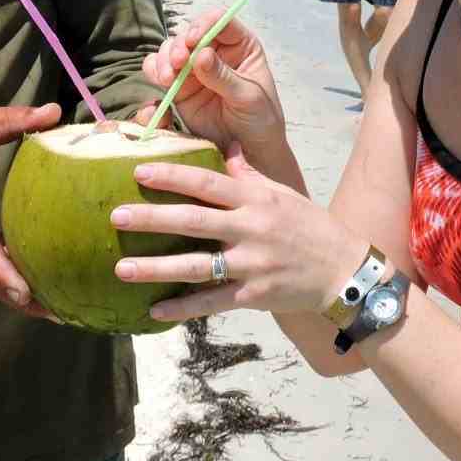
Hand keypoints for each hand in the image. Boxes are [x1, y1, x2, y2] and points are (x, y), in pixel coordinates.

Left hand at [110, 151, 365, 322]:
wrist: (345, 270)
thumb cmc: (311, 227)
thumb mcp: (283, 194)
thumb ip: (250, 176)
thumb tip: (227, 150)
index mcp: (256, 199)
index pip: (207, 181)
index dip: (171, 175)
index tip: (138, 170)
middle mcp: (251, 228)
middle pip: (193, 221)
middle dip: (152, 218)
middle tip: (116, 215)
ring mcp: (252, 264)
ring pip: (196, 265)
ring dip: (156, 267)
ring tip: (121, 267)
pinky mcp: (254, 294)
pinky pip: (212, 302)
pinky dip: (183, 307)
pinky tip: (154, 309)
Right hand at [135, 10, 287, 162]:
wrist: (251, 152)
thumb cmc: (260, 120)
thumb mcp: (248, 97)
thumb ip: (224, 76)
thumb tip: (200, 54)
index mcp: (240, 45)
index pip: (219, 21)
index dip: (203, 25)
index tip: (193, 40)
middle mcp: (215, 52)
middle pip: (188, 35)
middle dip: (178, 47)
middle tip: (177, 64)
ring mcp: (195, 70)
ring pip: (170, 52)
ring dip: (164, 61)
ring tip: (168, 79)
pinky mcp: (180, 88)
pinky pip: (160, 74)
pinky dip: (155, 75)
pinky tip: (161, 86)